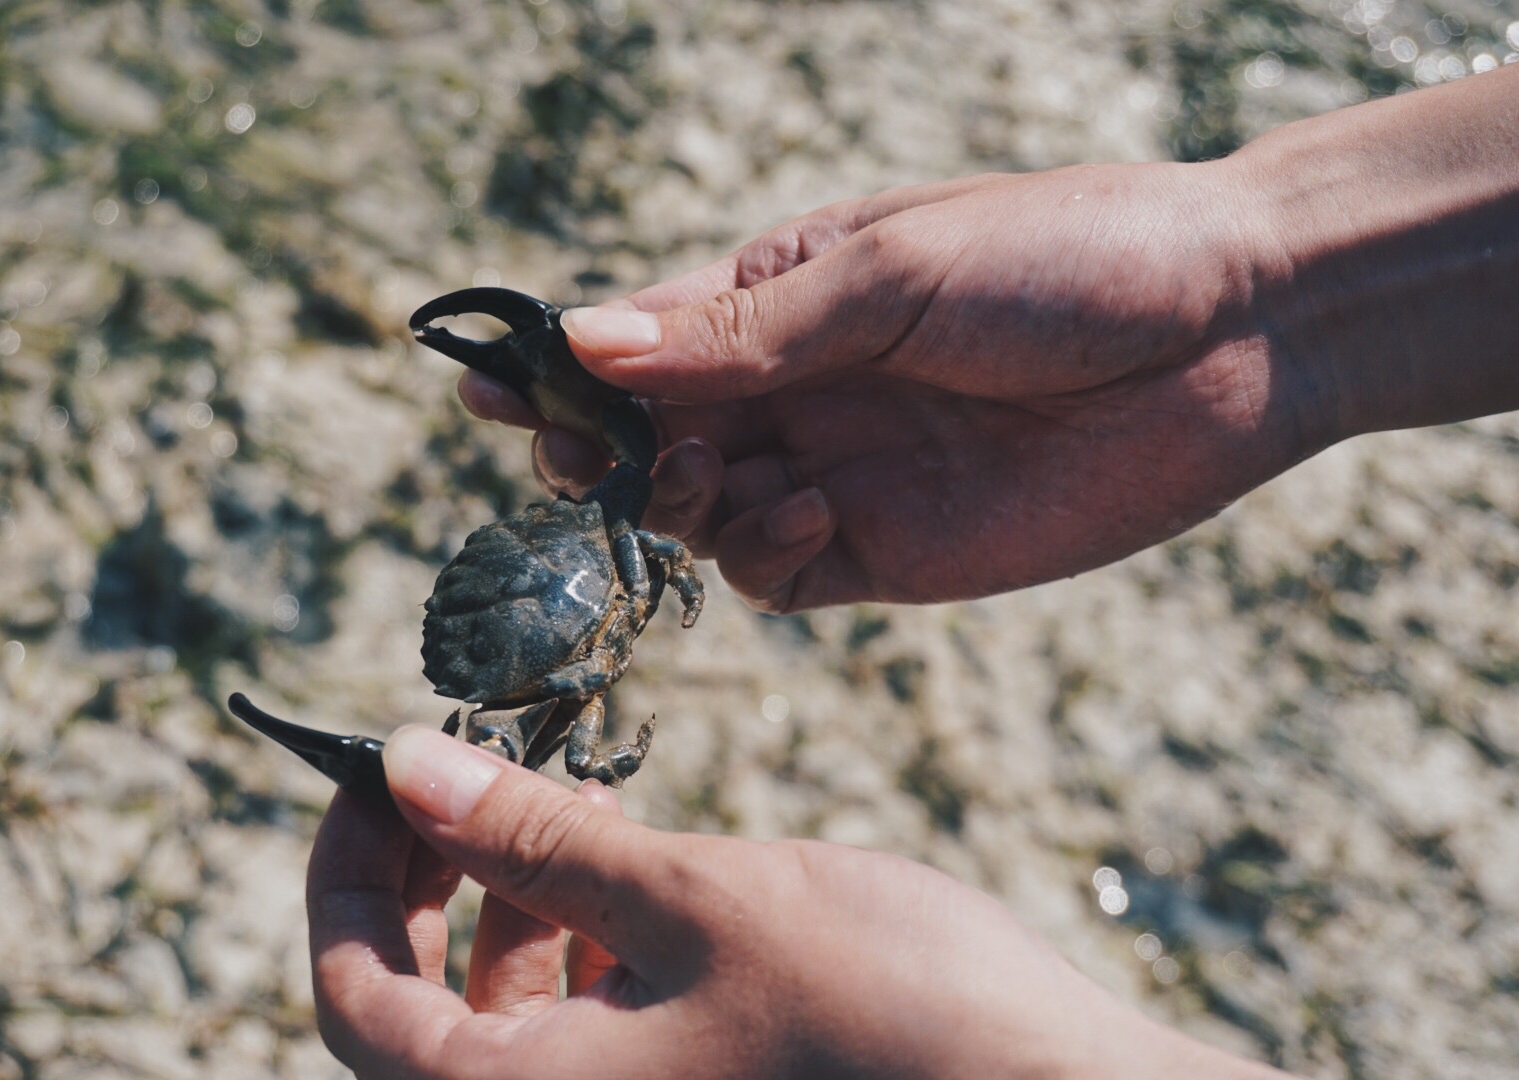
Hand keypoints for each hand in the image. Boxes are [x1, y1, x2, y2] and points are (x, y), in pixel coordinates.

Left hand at [308, 726, 1287, 1078]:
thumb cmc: (888, 1009)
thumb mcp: (695, 898)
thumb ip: (537, 839)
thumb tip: (403, 764)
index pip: (352, 998)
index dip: (342, 874)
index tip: (374, 772)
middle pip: (417, 1016)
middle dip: (430, 882)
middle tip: (468, 776)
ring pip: (505, 1029)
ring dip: (514, 909)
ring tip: (577, 809)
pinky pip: (585, 1043)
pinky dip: (583, 952)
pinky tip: (639, 876)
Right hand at [464, 164, 1305, 611]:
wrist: (1235, 334)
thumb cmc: (1068, 259)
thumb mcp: (893, 276)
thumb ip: (743, 330)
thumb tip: (589, 342)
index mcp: (787, 293)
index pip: (641, 338)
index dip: (558, 367)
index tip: (484, 388)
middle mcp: (798, 388)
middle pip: (648, 436)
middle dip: (604, 451)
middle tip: (591, 456)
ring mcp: (839, 471)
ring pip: (699, 515)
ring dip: (682, 504)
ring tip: (719, 476)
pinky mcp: (888, 551)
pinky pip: (778, 571)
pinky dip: (764, 552)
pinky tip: (820, 512)